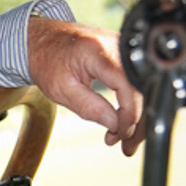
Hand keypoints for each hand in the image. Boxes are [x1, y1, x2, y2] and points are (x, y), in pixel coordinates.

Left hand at [27, 16, 144, 155]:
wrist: (42, 39)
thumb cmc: (47, 61)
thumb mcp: (62, 90)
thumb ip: (90, 107)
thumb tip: (117, 125)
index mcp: (100, 52)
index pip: (129, 87)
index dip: (129, 116)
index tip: (120, 135)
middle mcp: (119, 45)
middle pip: (142, 89)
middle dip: (137, 123)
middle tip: (127, 147)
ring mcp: (125, 48)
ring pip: (143, 88)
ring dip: (137, 117)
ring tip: (122, 139)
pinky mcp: (127, 54)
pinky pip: (137, 83)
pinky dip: (133, 104)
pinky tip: (123, 123)